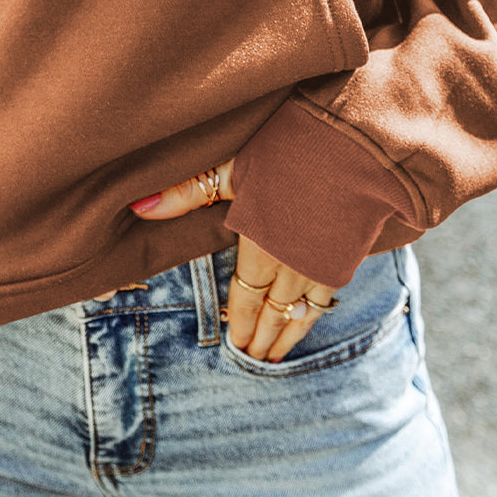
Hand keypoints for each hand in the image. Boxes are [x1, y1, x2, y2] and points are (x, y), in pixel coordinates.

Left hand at [130, 162, 336, 361]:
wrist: (357, 138)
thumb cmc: (292, 144)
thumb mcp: (235, 162)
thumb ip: (190, 190)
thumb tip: (139, 208)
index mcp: (260, 241)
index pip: (245, 294)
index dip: (239, 320)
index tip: (235, 343)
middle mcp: (292, 259)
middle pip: (273, 309)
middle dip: (261, 335)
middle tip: (252, 358)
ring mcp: (325, 259)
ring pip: (303, 310)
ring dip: (288, 333)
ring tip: (277, 355)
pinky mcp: (351, 252)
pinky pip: (329, 295)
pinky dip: (317, 314)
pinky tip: (314, 318)